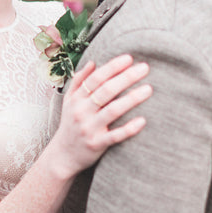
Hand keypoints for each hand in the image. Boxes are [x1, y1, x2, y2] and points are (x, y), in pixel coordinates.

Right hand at [48, 55, 150, 177]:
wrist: (63, 154)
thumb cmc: (70, 124)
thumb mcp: (69, 101)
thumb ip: (79, 81)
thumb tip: (93, 62)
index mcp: (76, 99)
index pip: (95, 78)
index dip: (112, 67)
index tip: (129, 58)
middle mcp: (81, 111)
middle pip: (106, 91)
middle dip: (126, 78)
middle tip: (145, 68)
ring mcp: (89, 128)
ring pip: (112, 111)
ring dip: (131, 99)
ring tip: (148, 89)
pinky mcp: (97, 144)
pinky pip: (115, 136)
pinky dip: (129, 128)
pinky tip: (142, 120)